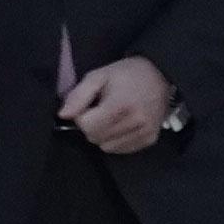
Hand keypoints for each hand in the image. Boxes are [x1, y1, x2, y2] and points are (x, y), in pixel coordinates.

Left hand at [60, 56, 175, 154]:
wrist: (160, 76)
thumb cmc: (125, 74)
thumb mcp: (98, 76)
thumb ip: (78, 95)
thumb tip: (63, 115)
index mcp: (121, 106)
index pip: (87, 127)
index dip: (81, 117)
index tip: (89, 106)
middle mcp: (136, 123)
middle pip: (95, 138)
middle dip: (91, 126)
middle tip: (99, 110)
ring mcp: (145, 133)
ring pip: (107, 147)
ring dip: (102, 134)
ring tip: (111, 117)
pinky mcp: (150, 140)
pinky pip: (121, 149)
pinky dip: (115, 140)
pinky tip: (121, 124)